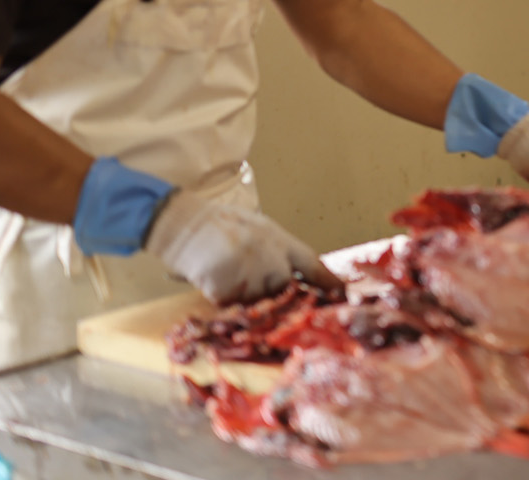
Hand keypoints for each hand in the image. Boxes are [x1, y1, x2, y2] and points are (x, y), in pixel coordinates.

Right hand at [145, 191, 338, 304]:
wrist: (184, 225)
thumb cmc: (219, 223)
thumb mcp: (257, 227)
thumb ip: (276, 249)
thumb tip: (292, 271)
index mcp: (280, 241)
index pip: (312, 265)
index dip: (328, 282)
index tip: (343, 293)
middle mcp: (271, 259)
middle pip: (284, 290)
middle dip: (270, 290)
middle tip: (246, 276)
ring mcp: (251, 276)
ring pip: (257, 301)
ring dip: (244, 295)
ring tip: (226, 271)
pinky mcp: (228, 291)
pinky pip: (231, 306)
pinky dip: (222, 297)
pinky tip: (212, 278)